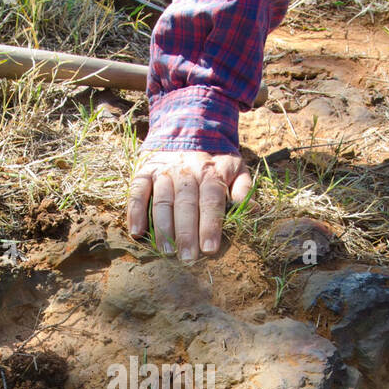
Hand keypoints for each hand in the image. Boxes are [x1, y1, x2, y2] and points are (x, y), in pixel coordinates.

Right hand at [127, 150, 251, 259]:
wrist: (185, 129)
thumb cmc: (213, 160)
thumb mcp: (235, 168)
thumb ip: (244, 189)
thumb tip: (254, 209)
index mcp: (210, 171)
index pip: (211, 200)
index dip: (210, 225)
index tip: (210, 249)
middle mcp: (186, 171)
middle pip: (186, 204)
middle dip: (186, 233)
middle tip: (187, 258)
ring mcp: (163, 171)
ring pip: (162, 201)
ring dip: (163, 228)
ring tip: (167, 252)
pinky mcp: (144, 172)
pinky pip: (137, 192)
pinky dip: (135, 212)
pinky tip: (137, 233)